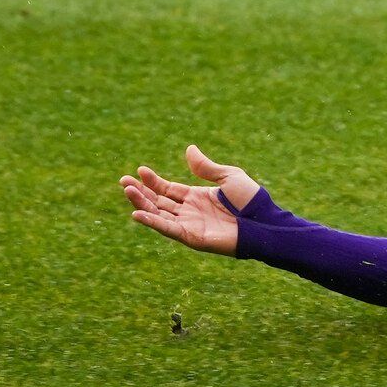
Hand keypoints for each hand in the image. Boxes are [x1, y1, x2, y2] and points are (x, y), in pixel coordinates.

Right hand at [119, 146, 259, 254]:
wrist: (263, 220)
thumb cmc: (250, 199)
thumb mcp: (227, 177)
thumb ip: (206, 167)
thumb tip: (189, 149)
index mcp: (196, 197)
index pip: (168, 189)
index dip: (153, 181)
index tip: (139, 170)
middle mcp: (189, 211)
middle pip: (158, 202)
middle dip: (141, 192)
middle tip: (123, 181)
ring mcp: (189, 225)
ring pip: (158, 214)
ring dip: (142, 204)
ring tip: (127, 191)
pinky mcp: (191, 237)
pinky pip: (167, 229)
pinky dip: (151, 222)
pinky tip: (137, 213)